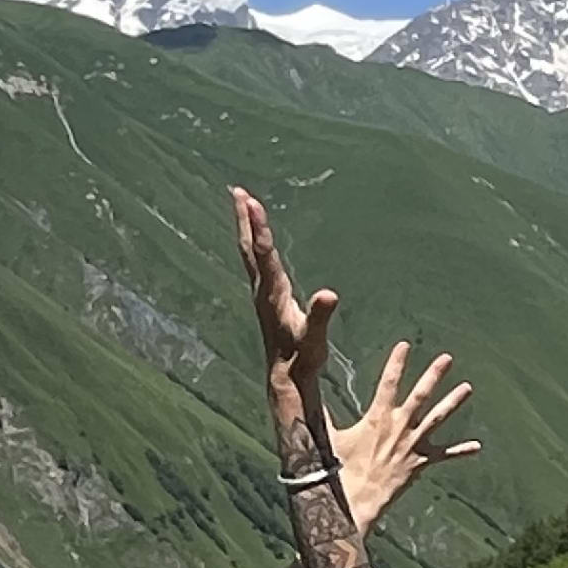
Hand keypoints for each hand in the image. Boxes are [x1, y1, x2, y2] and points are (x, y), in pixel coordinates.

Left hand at [230, 186, 337, 444]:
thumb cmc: (303, 358)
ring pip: (250, 252)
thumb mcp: (316, 339)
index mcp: (273, 294)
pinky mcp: (267, 296)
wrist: (287, 376)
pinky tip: (258, 237)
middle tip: (238, 191)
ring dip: (247, 226)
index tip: (252, 202)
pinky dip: (256, 243)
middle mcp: (263, 290)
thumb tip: (329, 294)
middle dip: (245, 218)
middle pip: (250, 247)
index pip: (264, 254)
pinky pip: (258, 261)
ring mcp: (263, 293)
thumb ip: (321, 316)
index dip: (259, 228)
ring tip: (244, 202)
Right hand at [329, 340, 481, 529]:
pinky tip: (477, 446)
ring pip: (437, 419)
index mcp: (377, 419)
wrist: (354, 503)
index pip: (388, 383)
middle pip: (420, 396)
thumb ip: (318, 415)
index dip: (397, 363)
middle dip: (433, 375)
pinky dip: (460, 451)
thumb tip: (295, 396)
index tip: (405, 344)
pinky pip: (444, 457)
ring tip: (468, 387)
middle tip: (447, 358)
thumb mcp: (326, 438)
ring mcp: (412, 446)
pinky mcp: (419, 465)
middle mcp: (398, 429)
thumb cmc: (336, 472)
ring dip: (453, 402)